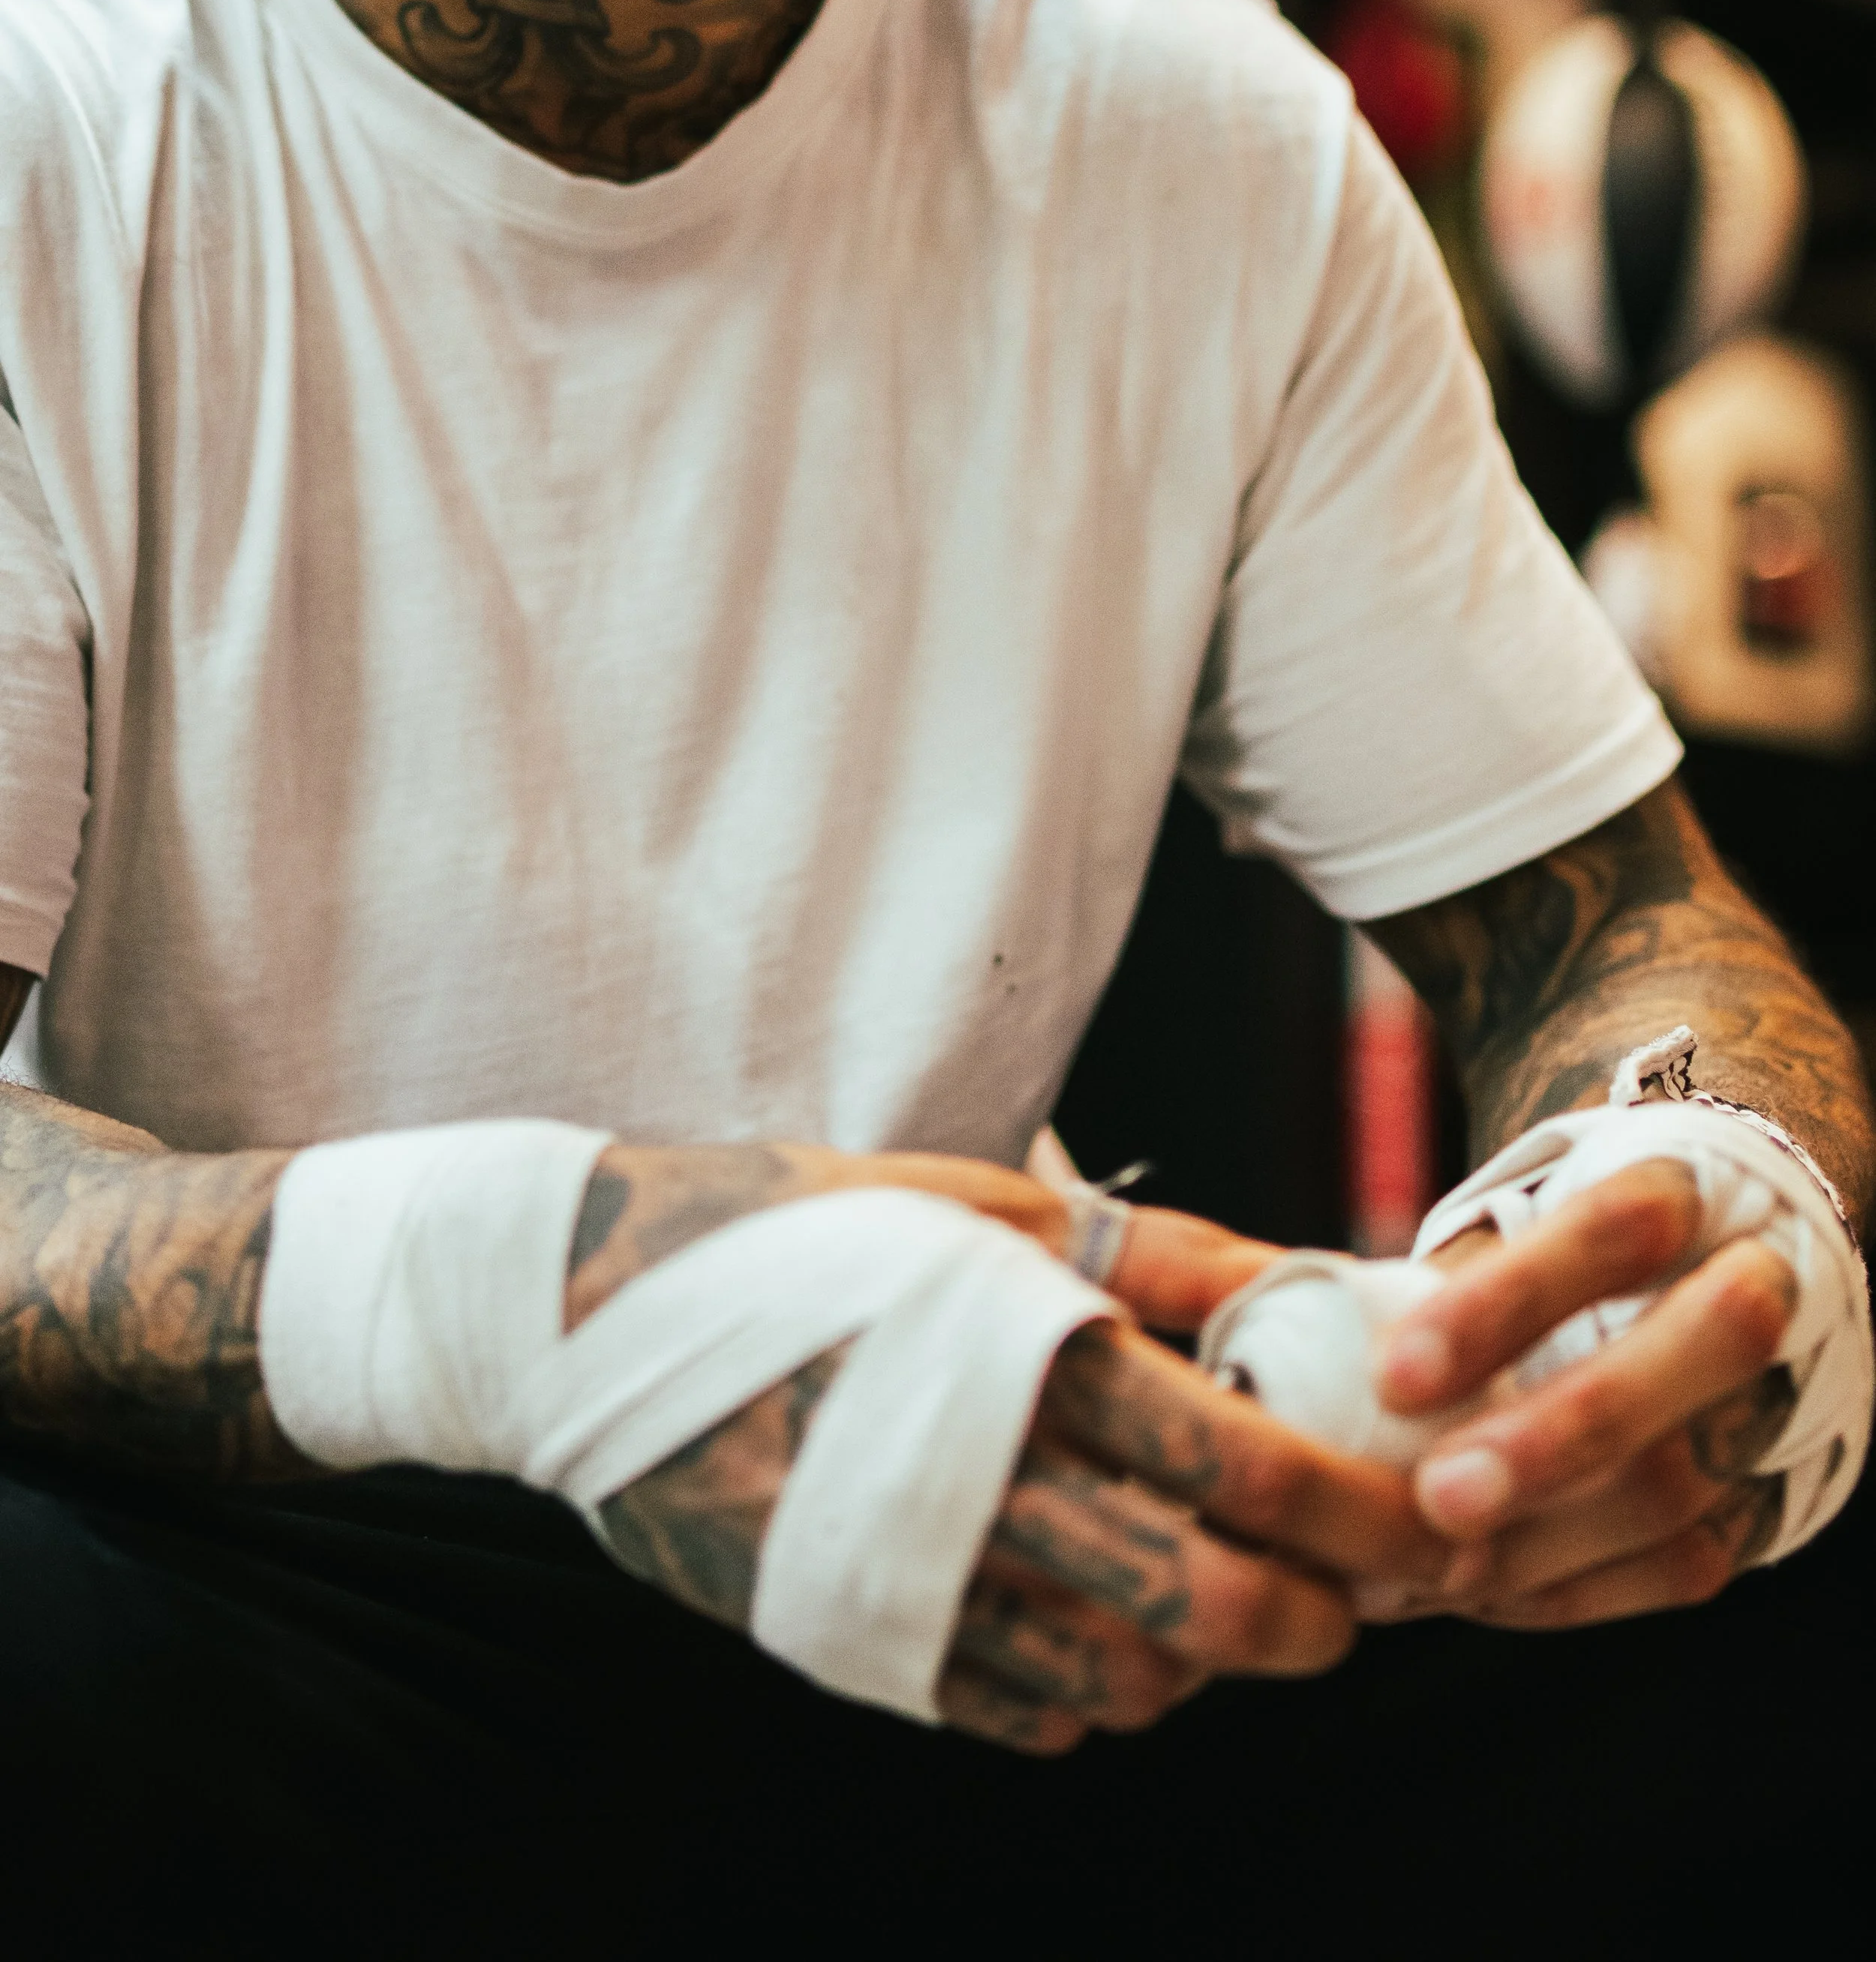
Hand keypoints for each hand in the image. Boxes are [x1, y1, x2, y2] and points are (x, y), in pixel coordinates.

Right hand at [574, 1145, 1448, 1746]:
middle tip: (1354, 1599)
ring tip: (1226, 1602)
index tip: (1429, 1526)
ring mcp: (912, 1583)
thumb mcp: (983, 1202)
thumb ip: (1158, 1254)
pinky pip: (1022, 1717)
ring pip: (1123, 1684)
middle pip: (1203, 1608)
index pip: (1245, 1463)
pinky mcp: (860, 1646)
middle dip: (1312, 1620)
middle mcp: (979, 1482)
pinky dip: (1090, 1694)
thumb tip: (1313, 1274)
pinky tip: (1102, 1629)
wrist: (590, 1315)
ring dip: (1203, 1661)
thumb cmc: (807, 1229)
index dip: (1361, 1512)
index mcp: (1023, 1353)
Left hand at [1365, 1160, 1797, 1628]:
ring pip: (1688, 1482)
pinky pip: (1684, 1562)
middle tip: (1437, 1498)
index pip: (1621, 1226)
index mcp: (1690, 1183)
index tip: (1394, 1376)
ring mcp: (1780, 1396)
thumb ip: (1422, 1277)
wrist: (1708, 1254)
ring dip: (1547, 1537)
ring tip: (1429, 1561)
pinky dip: (1573, 1586)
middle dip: (1560, 1434)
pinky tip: (1481, 1587)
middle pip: (1699, 1355)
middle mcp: (1763, 1282)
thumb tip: (1277, 1330)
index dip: (1510, 1300)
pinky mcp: (1775, 1495)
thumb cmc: (1569, 1236)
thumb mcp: (1509, 1215)